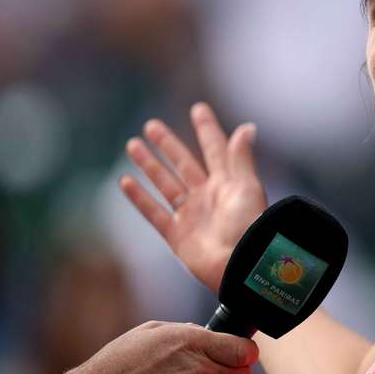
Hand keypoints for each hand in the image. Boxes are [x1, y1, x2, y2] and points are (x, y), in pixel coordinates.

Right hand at [120, 102, 266, 290]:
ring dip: (149, 165)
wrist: (240, 264)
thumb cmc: (249, 225)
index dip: (207, 130)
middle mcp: (208, 197)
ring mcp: (191, 216)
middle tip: (151, 125)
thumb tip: (246, 126)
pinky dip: (139, 198)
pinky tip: (125, 181)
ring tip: (132, 144)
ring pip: (165, 184)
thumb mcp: (247, 187)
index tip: (198, 108)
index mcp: (228, 183)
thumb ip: (241, 158)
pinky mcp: (177, 236)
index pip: (215, 149)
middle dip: (168, 144)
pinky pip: (154, 213)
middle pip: (184, 164)